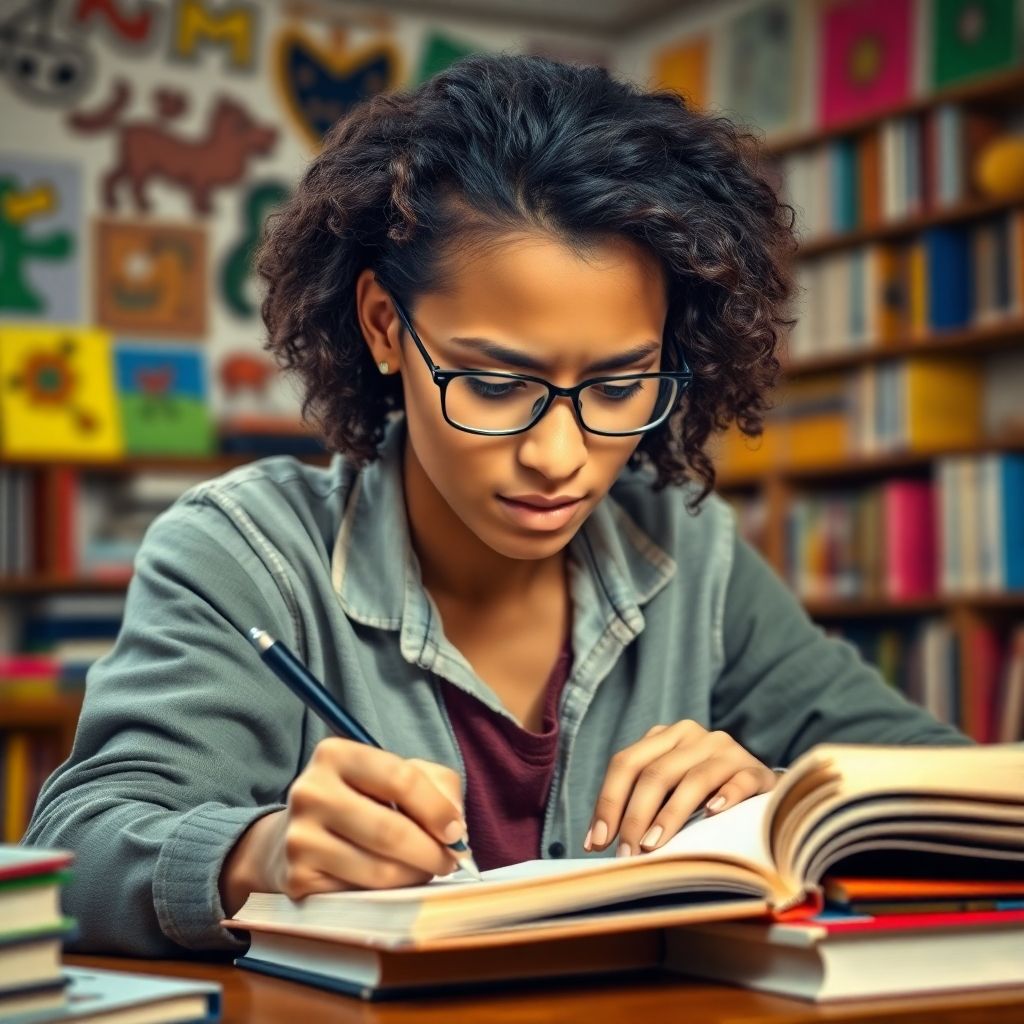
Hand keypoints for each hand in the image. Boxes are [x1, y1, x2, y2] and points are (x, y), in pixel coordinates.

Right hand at [220, 739, 464, 913]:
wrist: (290, 837)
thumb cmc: (357, 801)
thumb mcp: (391, 775)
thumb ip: (436, 786)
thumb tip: (456, 828)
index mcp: (335, 754)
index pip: (400, 779)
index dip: (438, 809)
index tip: (456, 832)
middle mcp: (311, 792)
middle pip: (391, 831)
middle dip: (432, 852)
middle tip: (450, 861)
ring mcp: (300, 837)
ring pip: (379, 870)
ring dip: (414, 876)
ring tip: (423, 870)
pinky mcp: (297, 878)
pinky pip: (360, 894)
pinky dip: (387, 894)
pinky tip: (390, 881)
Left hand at [584, 720, 776, 857]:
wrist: (759, 788)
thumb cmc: (702, 793)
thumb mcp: (667, 789)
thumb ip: (638, 804)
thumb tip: (595, 841)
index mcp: (664, 736)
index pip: (626, 763)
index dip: (608, 802)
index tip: (596, 841)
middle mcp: (693, 736)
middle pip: (655, 773)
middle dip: (634, 817)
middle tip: (626, 854)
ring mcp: (726, 750)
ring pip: (693, 780)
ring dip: (669, 816)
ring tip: (653, 846)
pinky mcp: (756, 770)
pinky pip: (739, 782)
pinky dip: (725, 797)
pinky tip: (711, 815)